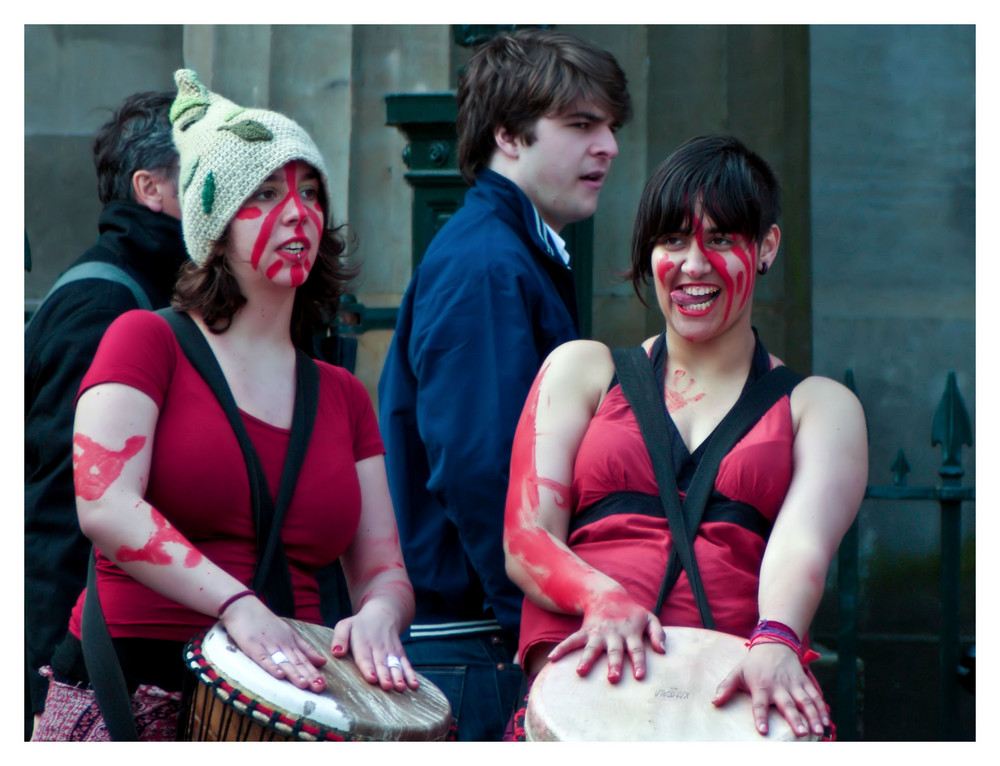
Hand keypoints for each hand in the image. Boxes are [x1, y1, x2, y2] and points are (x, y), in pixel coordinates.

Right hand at [220, 595, 327, 691]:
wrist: (244, 607)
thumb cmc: (266, 622)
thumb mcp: (289, 633)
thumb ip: (304, 648)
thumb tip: (322, 661)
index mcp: (291, 642)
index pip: (304, 659)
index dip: (314, 672)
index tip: (323, 684)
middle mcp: (282, 644)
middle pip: (296, 662)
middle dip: (308, 675)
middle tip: (319, 688)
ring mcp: (268, 645)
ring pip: (283, 661)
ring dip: (294, 673)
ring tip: (304, 685)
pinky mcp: (253, 646)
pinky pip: (264, 658)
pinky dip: (272, 666)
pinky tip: (279, 675)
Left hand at [330, 601, 418, 691]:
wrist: (381, 614)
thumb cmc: (358, 625)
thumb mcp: (345, 626)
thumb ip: (339, 639)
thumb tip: (336, 653)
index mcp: (363, 643)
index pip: (365, 657)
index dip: (368, 668)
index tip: (371, 678)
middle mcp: (378, 648)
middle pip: (381, 663)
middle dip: (385, 675)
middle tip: (387, 686)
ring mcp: (391, 651)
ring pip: (395, 665)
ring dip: (399, 677)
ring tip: (401, 687)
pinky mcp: (400, 654)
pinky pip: (406, 664)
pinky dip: (411, 674)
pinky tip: (414, 685)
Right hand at [547, 590, 664, 682]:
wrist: (608, 595)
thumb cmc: (632, 613)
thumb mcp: (650, 618)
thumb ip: (658, 634)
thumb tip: (662, 652)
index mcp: (631, 632)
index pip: (637, 649)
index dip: (639, 662)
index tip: (639, 676)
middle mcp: (614, 634)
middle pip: (615, 651)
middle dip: (613, 664)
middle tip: (612, 679)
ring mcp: (598, 633)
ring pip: (592, 647)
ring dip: (586, 659)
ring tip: (580, 671)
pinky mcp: (585, 632)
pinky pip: (571, 640)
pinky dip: (561, 648)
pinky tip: (552, 659)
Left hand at [712, 642, 828, 737]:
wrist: (774, 643)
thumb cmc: (753, 663)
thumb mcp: (737, 672)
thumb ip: (726, 688)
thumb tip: (714, 702)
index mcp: (761, 686)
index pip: (760, 704)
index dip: (761, 717)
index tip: (762, 730)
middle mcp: (779, 686)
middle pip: (787, 704)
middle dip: (795, 719)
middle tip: (800, 733)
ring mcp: (794, 684)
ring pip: (805, 701)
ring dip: (813, 716)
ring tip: (818, 731)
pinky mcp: (804, 682)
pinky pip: (815, 696)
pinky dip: (822, 709)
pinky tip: (826, 722)